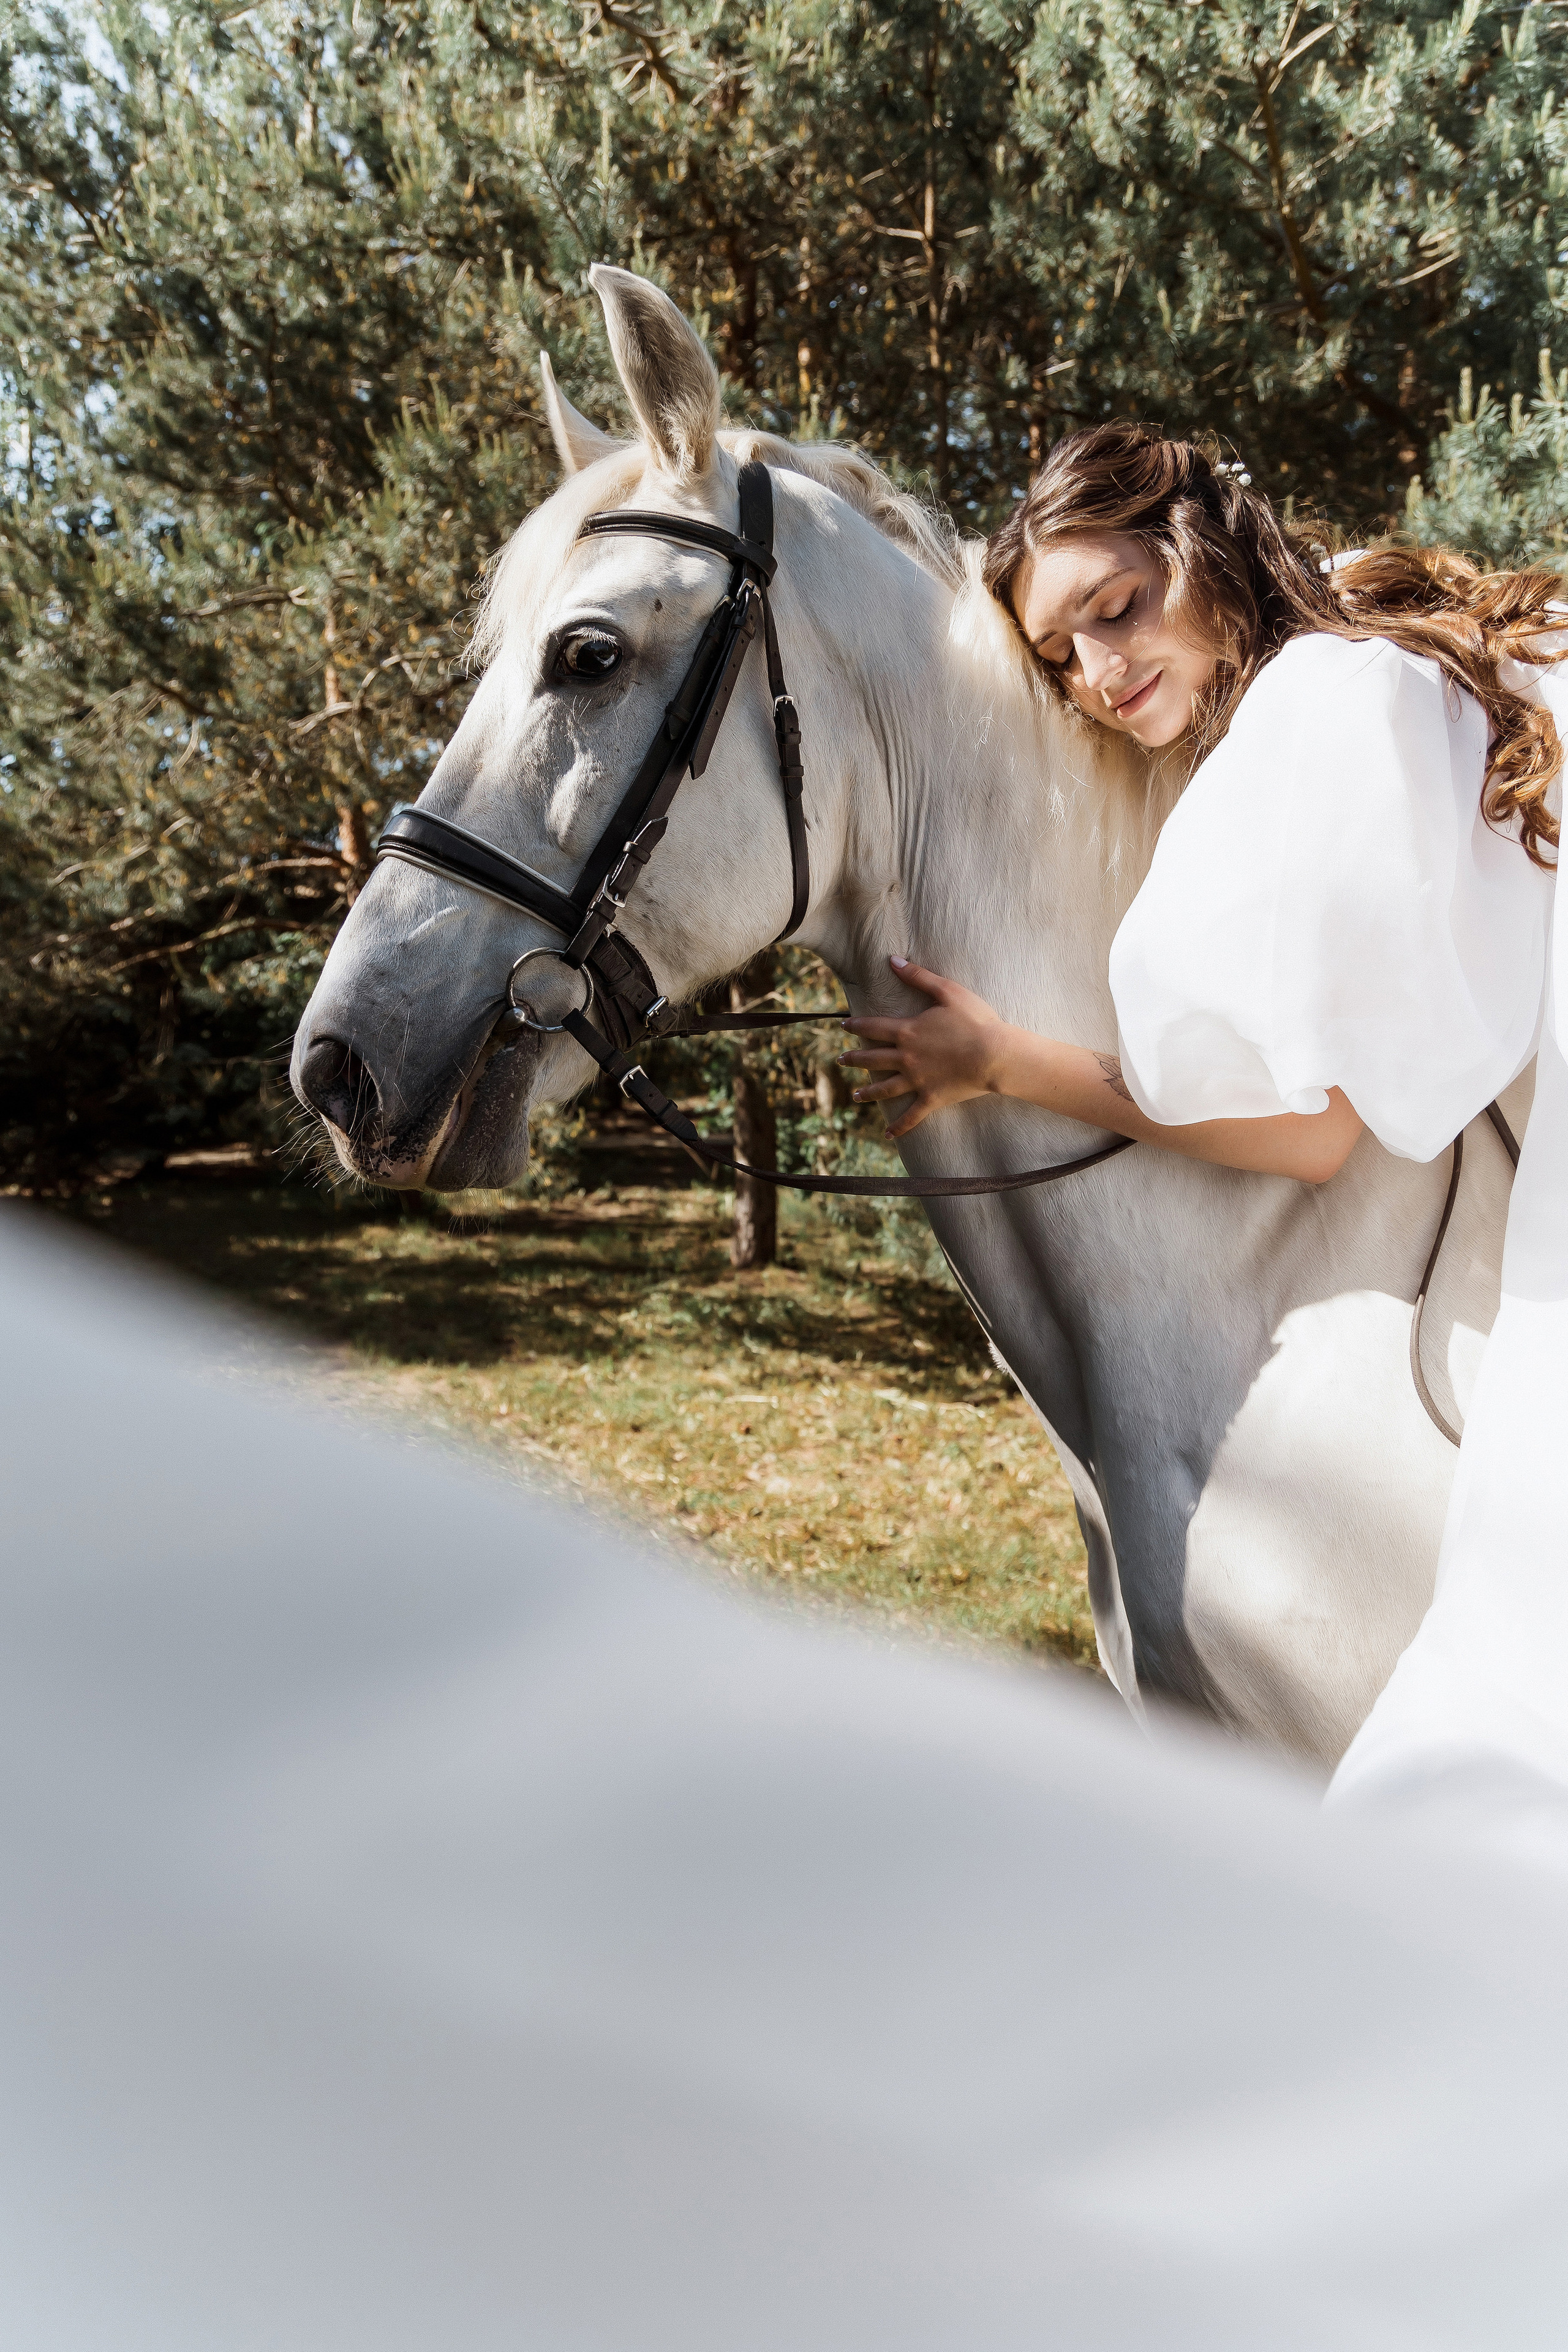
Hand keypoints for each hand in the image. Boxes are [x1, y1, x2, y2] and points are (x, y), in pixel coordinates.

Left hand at [838, 955, 1010, 1138]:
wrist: (994, 1054)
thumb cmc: (976, 1020)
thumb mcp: (948, 991)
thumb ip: (919, 976)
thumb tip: (893, 960)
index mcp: (908, 1031)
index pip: (874, 1027)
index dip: (857, 1025)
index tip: (843, 1025)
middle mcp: (907, 1057)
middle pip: (873, 1059)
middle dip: (855, 1059)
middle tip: (841, 1060)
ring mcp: (917, 1080)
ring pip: (885, 1088)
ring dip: (868, 1092)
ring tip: (856, 1095)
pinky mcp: (931, 1098)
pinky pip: (912, 1116)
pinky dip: (900, 1127)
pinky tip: (888, 1135)